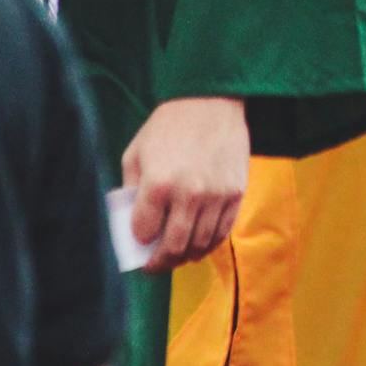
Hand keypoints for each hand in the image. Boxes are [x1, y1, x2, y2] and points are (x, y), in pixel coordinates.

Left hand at [120, 96, 249, 273]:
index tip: (139, 244)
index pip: (144, 232)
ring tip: (177, 255)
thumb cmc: (168, 125)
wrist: (211, 101)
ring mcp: (215, 196)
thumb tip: (130, 222)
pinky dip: (208, 244)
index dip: (139, 241)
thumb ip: (130, 188)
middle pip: (172, 247)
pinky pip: (221, 232)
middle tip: (154, 265)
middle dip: (160, 262)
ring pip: (199, 244)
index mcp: (158, 183)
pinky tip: (199, 243)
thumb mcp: (137, 151)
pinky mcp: (235, 194)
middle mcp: (188, 194)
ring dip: (185, 256)